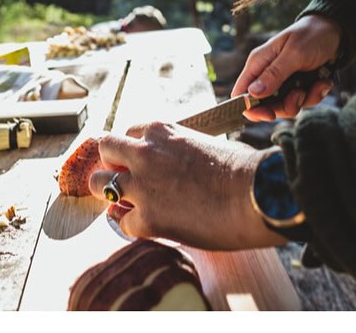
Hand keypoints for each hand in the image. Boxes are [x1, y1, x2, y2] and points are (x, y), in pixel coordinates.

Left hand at [88, 122, 285, 249]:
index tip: (138, 161)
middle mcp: (145, 152)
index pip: (129, 132)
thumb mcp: (204, 144)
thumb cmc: (242, 169)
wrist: (256, 196)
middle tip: (124, 179)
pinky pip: (121, 222)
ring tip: (124, 204)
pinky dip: (132, 225)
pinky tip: (148, 226)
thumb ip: (180, 150)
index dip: (133, 149)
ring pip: (99, 184)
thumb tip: (178, 164)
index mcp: (162, 130)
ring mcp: (142, 186)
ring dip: (109, 194)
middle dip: (111, 163)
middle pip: (105, 148)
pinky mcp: (147, 218)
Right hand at [231, 15, 341, 121]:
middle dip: (284, 106)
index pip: (241, 91)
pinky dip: (314, 95)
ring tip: (317, 83)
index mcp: (259, 63)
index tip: (269, 113)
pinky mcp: (297, 86)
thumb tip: (252, 94)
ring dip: (304, 100)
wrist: (335, 31)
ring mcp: (283, 82)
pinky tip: (322, 81)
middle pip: (264, 106)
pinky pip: (302, 102)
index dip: (249, 108)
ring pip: (285, 107)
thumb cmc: (311, 35)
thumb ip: (274, 74)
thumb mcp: (294, 53)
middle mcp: (267, 74)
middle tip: (299, 95)